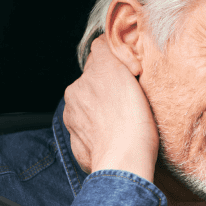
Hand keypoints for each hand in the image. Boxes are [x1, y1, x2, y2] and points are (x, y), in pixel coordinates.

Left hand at [63, 35, 157, 180]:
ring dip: (102, 110)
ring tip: (124, 121)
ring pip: (89, 108)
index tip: (131, 72)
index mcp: (85, 79)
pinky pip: (90, 133)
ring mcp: (74, 123)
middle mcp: (75, 97)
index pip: (98, 57)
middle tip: (130, 99)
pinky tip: (116, 137)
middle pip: (92, 83)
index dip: (117, 62)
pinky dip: (100, 133)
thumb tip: (104, 42)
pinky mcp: (78, 146)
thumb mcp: (125, 73)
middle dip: (108, 88)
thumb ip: (109, 52)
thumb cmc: (132, 122)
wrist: (124, 163)